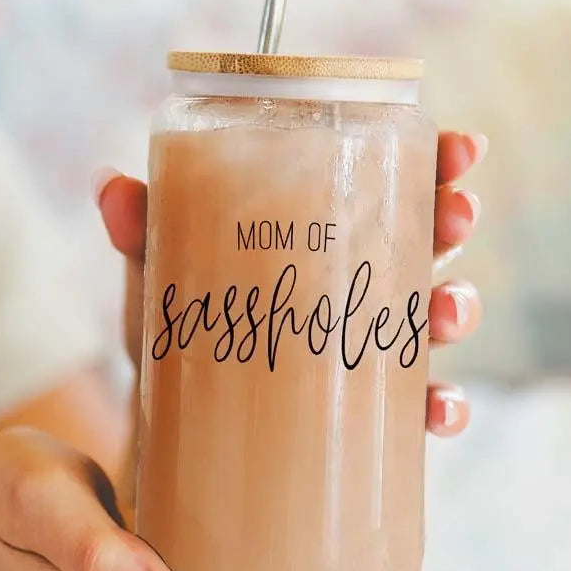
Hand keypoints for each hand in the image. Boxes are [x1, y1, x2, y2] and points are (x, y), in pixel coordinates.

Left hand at [92, 130, 487, 570]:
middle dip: (453, 222)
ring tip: (443, 312)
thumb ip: (142, 233)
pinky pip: (419, 407)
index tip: (461, 147)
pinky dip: (440, 408)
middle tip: (456, 213)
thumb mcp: (162, 277)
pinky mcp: (364, 411)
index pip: (391, 183)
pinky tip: (436, 410)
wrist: (173, 424)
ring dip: (455, 308)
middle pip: (427, 241)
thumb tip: (110, 185)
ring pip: (434, 317)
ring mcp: (367, 346)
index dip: (435, 161)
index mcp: (325, 233)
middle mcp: (359, 283)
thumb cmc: (184, 331)